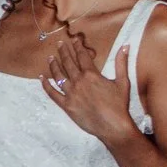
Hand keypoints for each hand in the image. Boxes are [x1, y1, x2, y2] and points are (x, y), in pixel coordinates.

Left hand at [45, 27, 138, 145]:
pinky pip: (52, 94)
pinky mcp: (66, 106)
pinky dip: (46, 85)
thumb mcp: (123, 82)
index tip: (74, 40)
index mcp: (91, 75)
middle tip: (59, 43)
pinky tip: (41, 78)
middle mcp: (78, 82)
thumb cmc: (119, 105)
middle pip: (68, 63)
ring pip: (58, 75)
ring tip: (50, 57)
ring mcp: (70, 94)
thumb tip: (125, 45)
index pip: (82, 56)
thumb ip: (121, 63)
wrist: (112, 126)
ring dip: (53, 65)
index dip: (78, 46)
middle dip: (63, 51)